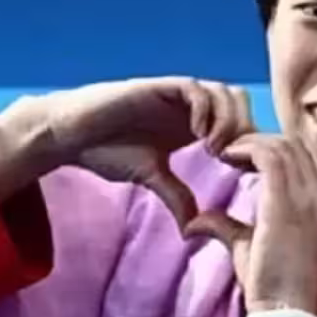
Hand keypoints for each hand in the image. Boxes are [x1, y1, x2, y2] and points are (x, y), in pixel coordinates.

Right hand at [0, 77, 253, 227]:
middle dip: (244, 130)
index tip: (241, 171)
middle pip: (240, 103)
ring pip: (223, 92)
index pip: (239, 121)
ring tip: (214, 150)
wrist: (69, 135)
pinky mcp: (158, 86)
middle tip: (231, 159)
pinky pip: (194, 88)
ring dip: (227, 121)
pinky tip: (197, 135)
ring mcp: (175, 93)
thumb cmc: (106, 150)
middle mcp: (190, 106)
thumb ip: (176, 197)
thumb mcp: (151, 178)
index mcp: (194, 124)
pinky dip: (204, 110)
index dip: (248, 143)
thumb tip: (192, 231)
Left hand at [184, 134, 316, 314]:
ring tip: (224, 150)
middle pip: (292, 145)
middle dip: (258, 139)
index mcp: (313, 204)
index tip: (236, 157)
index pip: (297, 158)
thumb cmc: (269, 284)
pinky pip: (269, 157)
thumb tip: (196, 220)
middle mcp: (315, 195)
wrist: (283, 308)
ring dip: (250, 141)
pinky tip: (226, 156)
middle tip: (227, 147)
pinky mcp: (286, 203)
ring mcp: (305, 197)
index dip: (267, 149)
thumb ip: (225, 226)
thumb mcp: (245, 247)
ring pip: (282, 145)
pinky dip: (246, 149)